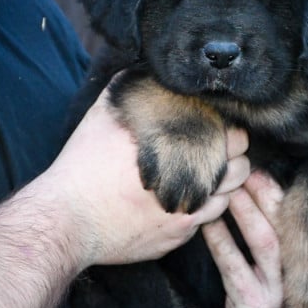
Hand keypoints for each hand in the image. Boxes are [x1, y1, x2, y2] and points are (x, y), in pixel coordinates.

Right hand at [45, 87, 249, 269]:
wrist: (67, 221)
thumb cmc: (83, 166)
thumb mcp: (104, 115)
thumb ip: (131, 87)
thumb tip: (148, 69)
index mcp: (179, 150)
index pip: (234, 139)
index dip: (229, 133)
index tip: (218, 131)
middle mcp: (190, 186)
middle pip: (240, 171)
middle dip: (233, 160)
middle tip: (218, 155)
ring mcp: (185, 217)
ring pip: (227, 201)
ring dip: (221, 188)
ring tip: (204, 177)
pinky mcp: (175, 239)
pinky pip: (204, 222)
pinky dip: (200, 209)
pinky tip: (182, 198)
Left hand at [203, 171, 299, 307]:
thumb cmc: (267, 305)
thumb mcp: (287, 278)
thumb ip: (287, 245)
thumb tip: (272, 194)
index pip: (304, 223)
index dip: (288, 194)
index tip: (269, 167)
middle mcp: (301, 280)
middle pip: (287, 226)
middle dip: (268, 194)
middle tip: (249, 168)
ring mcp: (279, 296)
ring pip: (265, 242)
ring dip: (246, 211)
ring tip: (229, 187)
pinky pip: (234, 267)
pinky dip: (220, 241)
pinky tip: (208, 222)